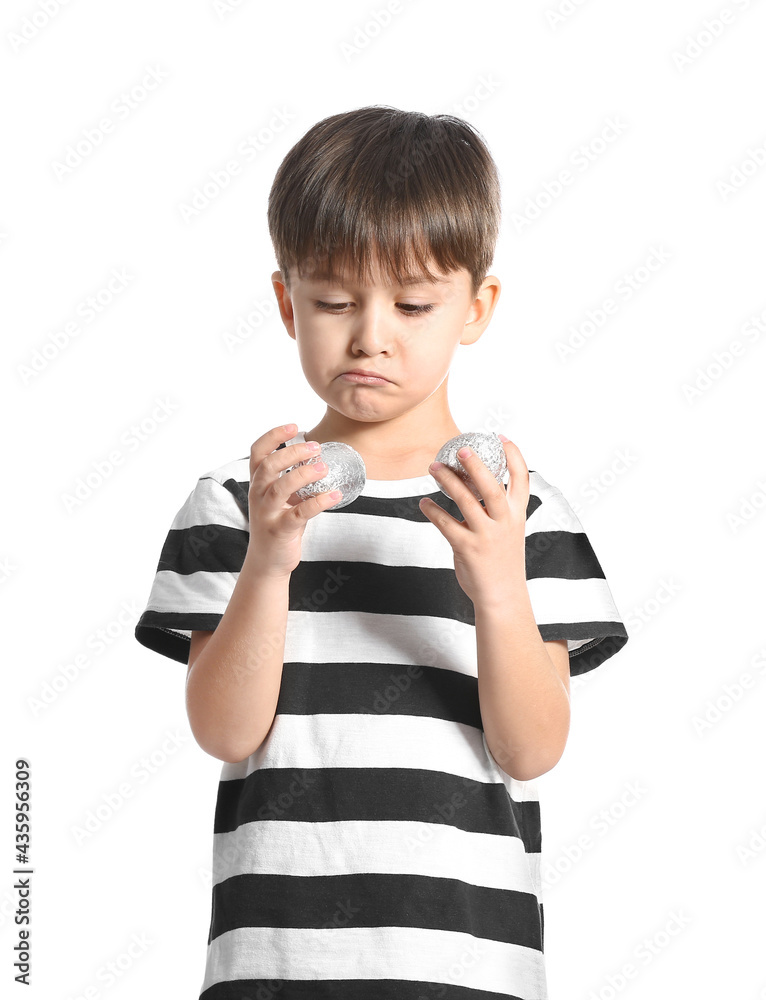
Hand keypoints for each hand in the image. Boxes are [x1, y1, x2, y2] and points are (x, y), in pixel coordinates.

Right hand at [246, 424, 341, 577]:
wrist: (267, 562)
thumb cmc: (277, 524)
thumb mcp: (280, 498)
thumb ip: (292, 479)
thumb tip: (319, 459)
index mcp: (258, 484)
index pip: (258, 452)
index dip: (273, 436)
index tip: (294, 426)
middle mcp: (258, 495)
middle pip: (269, 465)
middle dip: (292, 452)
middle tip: (316, 447)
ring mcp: (267, 513)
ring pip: (281, 487)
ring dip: (303, 474)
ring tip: (324, 467)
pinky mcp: (280, 530)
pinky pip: (299, 513)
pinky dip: (318, 502)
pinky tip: (334, 495)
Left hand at [418, 435, 529, 605]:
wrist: (503, 596)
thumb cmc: (502, 560)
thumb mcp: (509, 531)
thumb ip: (496, 509)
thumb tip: (473, 483)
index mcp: (516, 515)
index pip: (522, 480)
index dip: (514, 456)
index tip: (502, 438)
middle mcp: (504, 522)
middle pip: (491, 486)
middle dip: (476, 465)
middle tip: (461, 448)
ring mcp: (486, 536)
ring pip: (465, 501)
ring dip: (447, 481)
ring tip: (433, 467)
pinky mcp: (467, 549)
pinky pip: (446, 524)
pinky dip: (433, 511)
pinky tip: (424, 502)